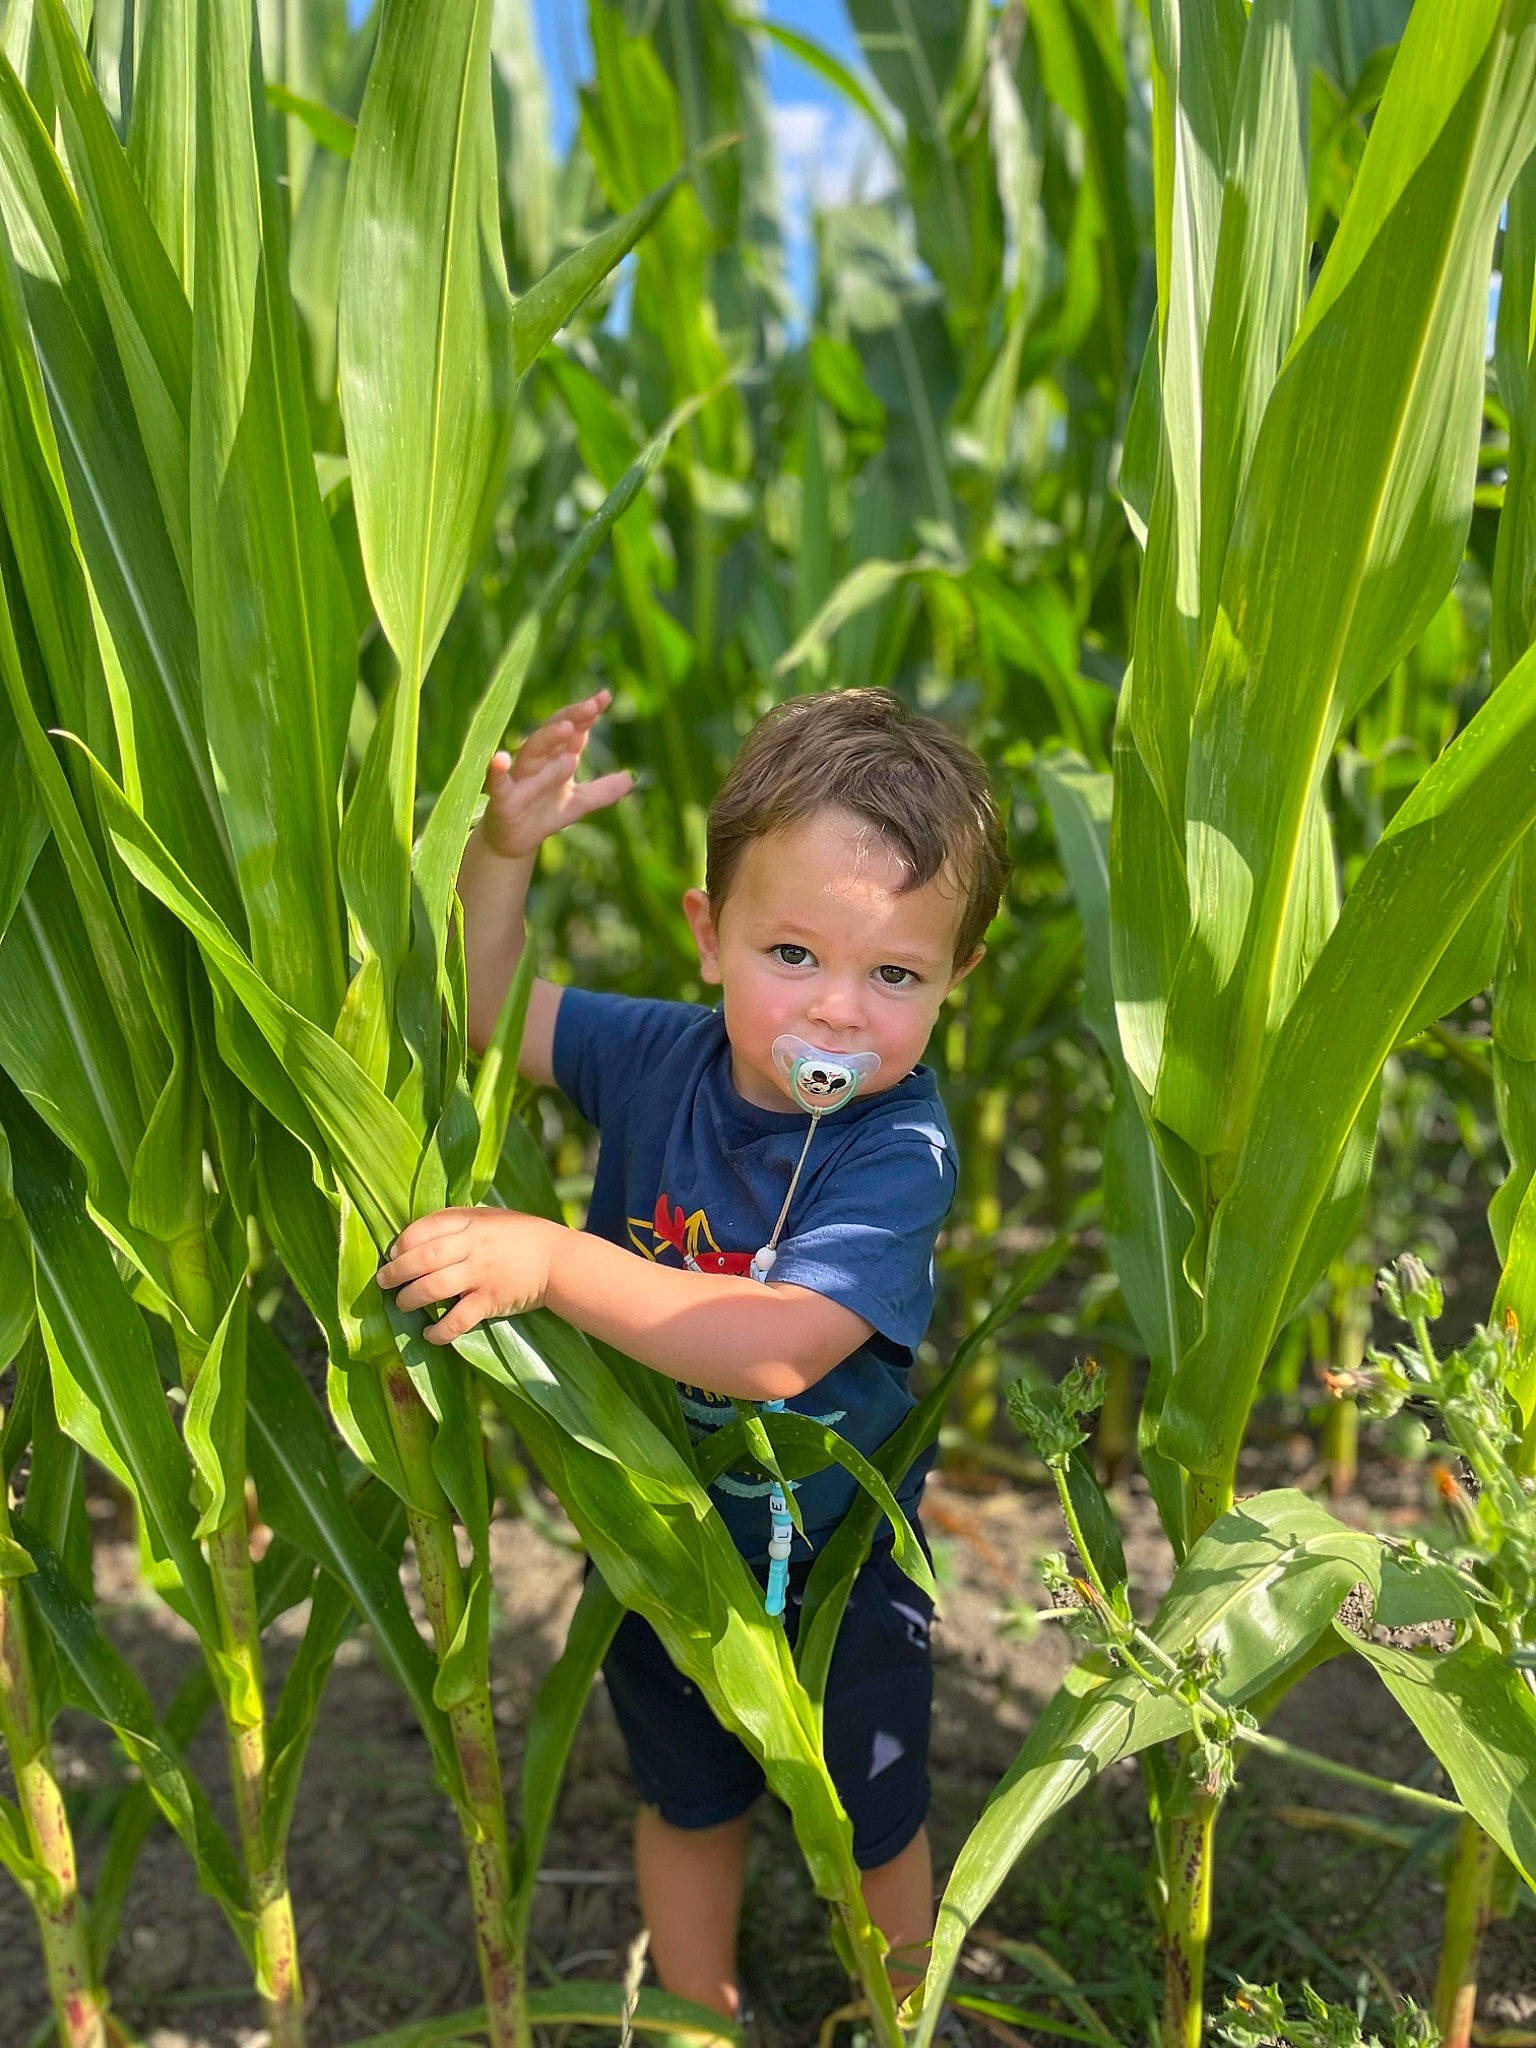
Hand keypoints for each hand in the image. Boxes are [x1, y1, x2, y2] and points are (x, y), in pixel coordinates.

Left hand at [377, 1209, 560, 1344]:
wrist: (557, 1259)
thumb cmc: (518, 1236)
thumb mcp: (489, 1217)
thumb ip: (456, 1223)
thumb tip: (414, 1241)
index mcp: (470, 1221)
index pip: (425, 1228)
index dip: (403, 1243)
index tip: (394, 1254)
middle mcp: (472, 1246)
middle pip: (423, 1258)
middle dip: (396, 1272)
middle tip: (383, 1282)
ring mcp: (481, 1275)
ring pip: (433, 1288)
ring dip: (410, 1298)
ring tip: (402, 1304)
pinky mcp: (490, 1301)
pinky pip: (458, 1320)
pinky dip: (439, 1331)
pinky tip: (429, 1334)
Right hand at [478, 687, 633, 859]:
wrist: (516, 842)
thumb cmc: (544, 814)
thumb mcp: (579, 803)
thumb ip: (604, 791)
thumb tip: (632, 778)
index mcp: (556, 757)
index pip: (574, 730)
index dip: (587, 714)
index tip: (604, 697)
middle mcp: (538, 761)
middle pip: (553, 732)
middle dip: (571, 717)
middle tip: (591, 706)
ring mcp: (520, 777)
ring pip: (533, 752)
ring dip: (547, 739)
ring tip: (567, 728)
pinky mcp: (502, 797)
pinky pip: (498, 781)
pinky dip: (497, 769)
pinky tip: (501, 758)